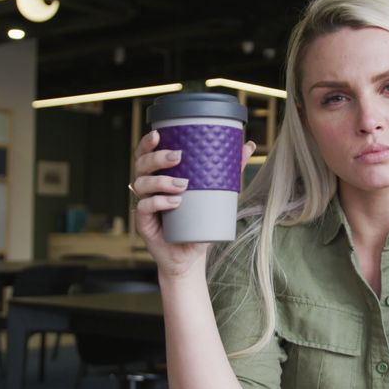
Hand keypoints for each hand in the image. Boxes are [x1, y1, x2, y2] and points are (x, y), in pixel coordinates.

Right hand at [131, 130, 256, 277]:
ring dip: (161, 181)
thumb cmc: (200, 222)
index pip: (146, 154)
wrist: (191, 256)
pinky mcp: (144, 224)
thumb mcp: (216, 194)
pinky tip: (174, 202)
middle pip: (141, 165)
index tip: (159, 133)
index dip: (147, 143)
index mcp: (159, 177)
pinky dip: (157, 202)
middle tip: (178, 157)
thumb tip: (248, 145)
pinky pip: (144, 208)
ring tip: (183, 185)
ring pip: (142, 184)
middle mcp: (148, 189)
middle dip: (157, 158)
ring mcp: (144, 206)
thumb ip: (230, 170)